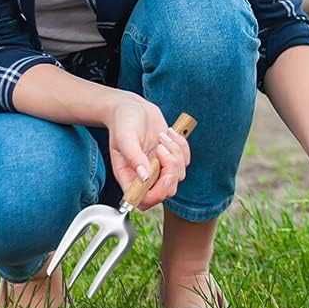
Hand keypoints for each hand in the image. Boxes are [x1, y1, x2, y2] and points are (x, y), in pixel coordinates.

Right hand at [104, 92, 190, 210]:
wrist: (132, 107)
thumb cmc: (122, 122)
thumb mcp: (124, 137)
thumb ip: (134, 157)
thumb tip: (144, 177)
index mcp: (129, 176)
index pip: (144, 200)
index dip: (156, 195)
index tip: (162, 175)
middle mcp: (145, 176)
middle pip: (167, 191)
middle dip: (170, 170)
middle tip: (161, 148)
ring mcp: (159, 167)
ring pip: (179, 174)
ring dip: (174, 153)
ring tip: (161, 137)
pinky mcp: (171, 157)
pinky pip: (186, 160)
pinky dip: (181, 145)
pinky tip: (168, 133)